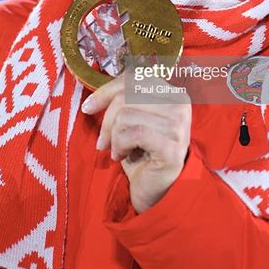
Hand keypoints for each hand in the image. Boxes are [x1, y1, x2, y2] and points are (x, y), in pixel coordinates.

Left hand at [81, 73, 191, 212]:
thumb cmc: (141, 153)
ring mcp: (179, 125)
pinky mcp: (172, 146)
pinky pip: (133, 134)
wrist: (156, 190)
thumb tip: (91, 101)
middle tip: (104, 141)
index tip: (88, 107)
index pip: (134, 78)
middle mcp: (180, 104)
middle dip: (107, 120)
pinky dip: (120, 145)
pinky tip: (121, 156)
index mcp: (172, 92)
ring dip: (114, 137)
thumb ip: (122, 101)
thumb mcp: (131, 120)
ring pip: (127, 115)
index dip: (107, 91)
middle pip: (126, 96)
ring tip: (118, 150)